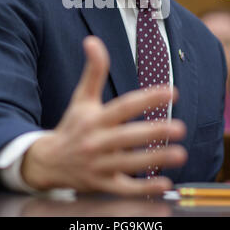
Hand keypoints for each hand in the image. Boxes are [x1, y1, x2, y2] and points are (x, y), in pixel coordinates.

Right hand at [21, 36, 186, 195]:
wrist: (48, 162)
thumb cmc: (72, 125)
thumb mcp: (81, 98)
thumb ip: (93, 71)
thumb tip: (92, 40)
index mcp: (94, 118)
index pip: (123, 106)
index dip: (147, 99)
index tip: (171, 93)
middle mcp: (96, 141)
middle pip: (127, 137)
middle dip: (153, 132)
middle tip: (179, 127)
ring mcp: (98, 165)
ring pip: (129, 164)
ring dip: (155, 160)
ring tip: (181, 153)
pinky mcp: (101, 185)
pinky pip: (124, 188)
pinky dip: (143, 189)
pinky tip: (164, 183)